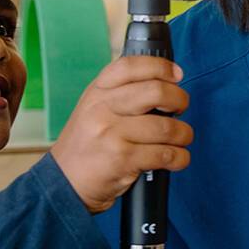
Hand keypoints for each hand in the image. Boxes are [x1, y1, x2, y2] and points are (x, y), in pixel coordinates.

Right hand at [52, 56, 192, 213]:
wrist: (65, 182)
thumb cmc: (87, 145)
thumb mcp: (94, 109)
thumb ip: (121, 94)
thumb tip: (165, 85)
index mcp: (97, 91)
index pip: (131, 66)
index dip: (160, 67)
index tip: (177, 75)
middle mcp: (103, 109)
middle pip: (156, 92)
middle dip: (180, 100)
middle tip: (181, 108)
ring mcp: (112, 134)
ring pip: (166, 127)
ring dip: (183, 134)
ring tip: (181, 139)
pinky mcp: (123, 159)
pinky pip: (165, 155)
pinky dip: (179, 157)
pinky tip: (177, 158)